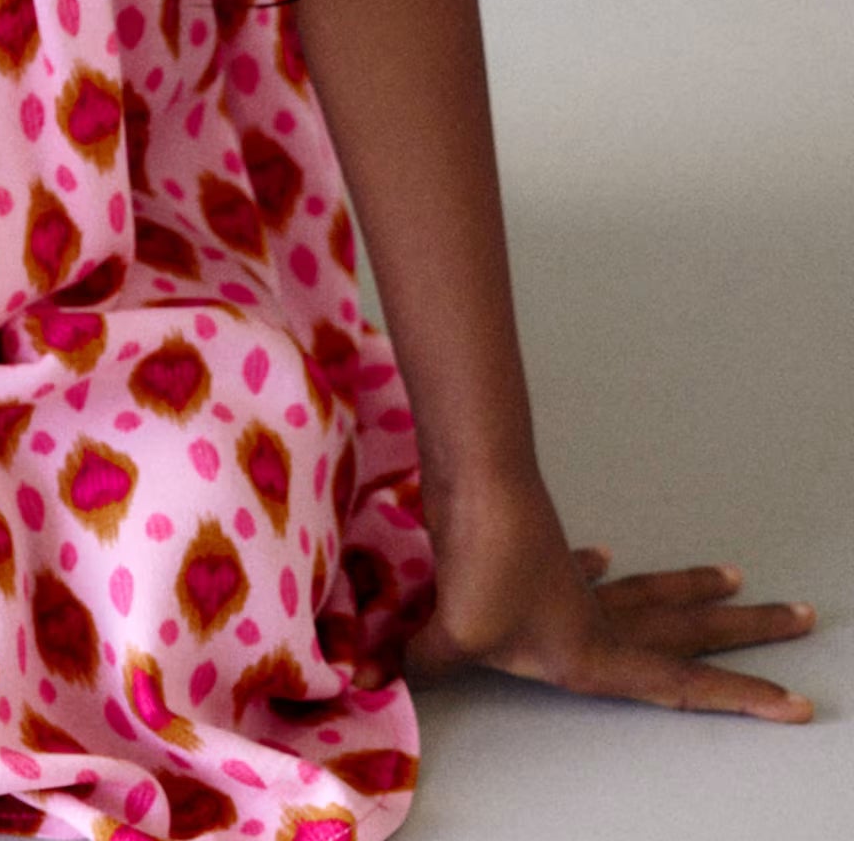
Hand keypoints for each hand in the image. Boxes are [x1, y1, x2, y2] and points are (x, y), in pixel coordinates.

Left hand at [366, 469, 816, 721]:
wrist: (475, 478)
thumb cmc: (479, 560)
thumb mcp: (456, 631)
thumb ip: (425, 663)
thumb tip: (378, 676)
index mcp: (592, 651)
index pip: (678, 683)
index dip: (737, 697)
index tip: (796, 702)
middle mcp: (596, 616)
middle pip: (688, 625)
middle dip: (745, 631)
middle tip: (801, 615)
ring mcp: (573, 577)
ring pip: (650, 589)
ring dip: (690, 590)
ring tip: (731, 581)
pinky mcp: (543, 547)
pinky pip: (585, 566)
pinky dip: (600, 568)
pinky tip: (605, 558)